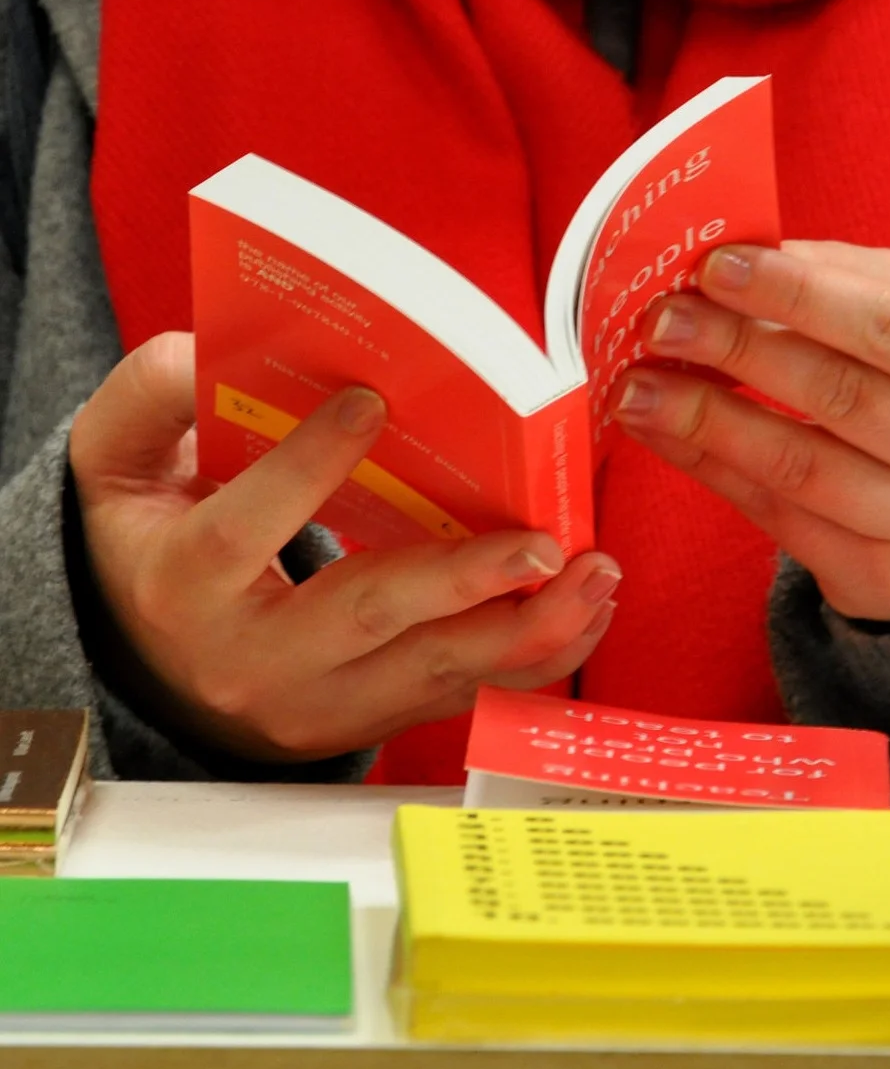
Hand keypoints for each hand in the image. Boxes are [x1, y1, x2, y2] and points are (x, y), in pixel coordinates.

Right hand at [69, 333, 619, 761]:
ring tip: (594, 576)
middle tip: (542, 544)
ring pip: (431, 670)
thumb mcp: (117, 462)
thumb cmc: (149, 541)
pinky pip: (460, 695)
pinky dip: (530, 659)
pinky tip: (583, 613)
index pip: (240, 533)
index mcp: (182, 587)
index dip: (303, 471)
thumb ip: (149, 398)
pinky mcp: (369, 717)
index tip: (370, 404)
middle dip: (461, 581)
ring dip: (524, 628)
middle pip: (363, 619)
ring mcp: (317, 702)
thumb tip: (204, 351)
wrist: (151, 658)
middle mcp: (252, 660)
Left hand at [610, 242, 889, 621]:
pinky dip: (712, 469)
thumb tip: (743, 255)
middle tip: (659, 320)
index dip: (799, 294)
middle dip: (736, 350)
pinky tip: (664, 433)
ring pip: (801, 467)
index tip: (715, 266)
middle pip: (842, 396)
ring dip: (705, 419)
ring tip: (635, 385)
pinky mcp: (889, 584)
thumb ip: (854, 282)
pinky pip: (779, 519)